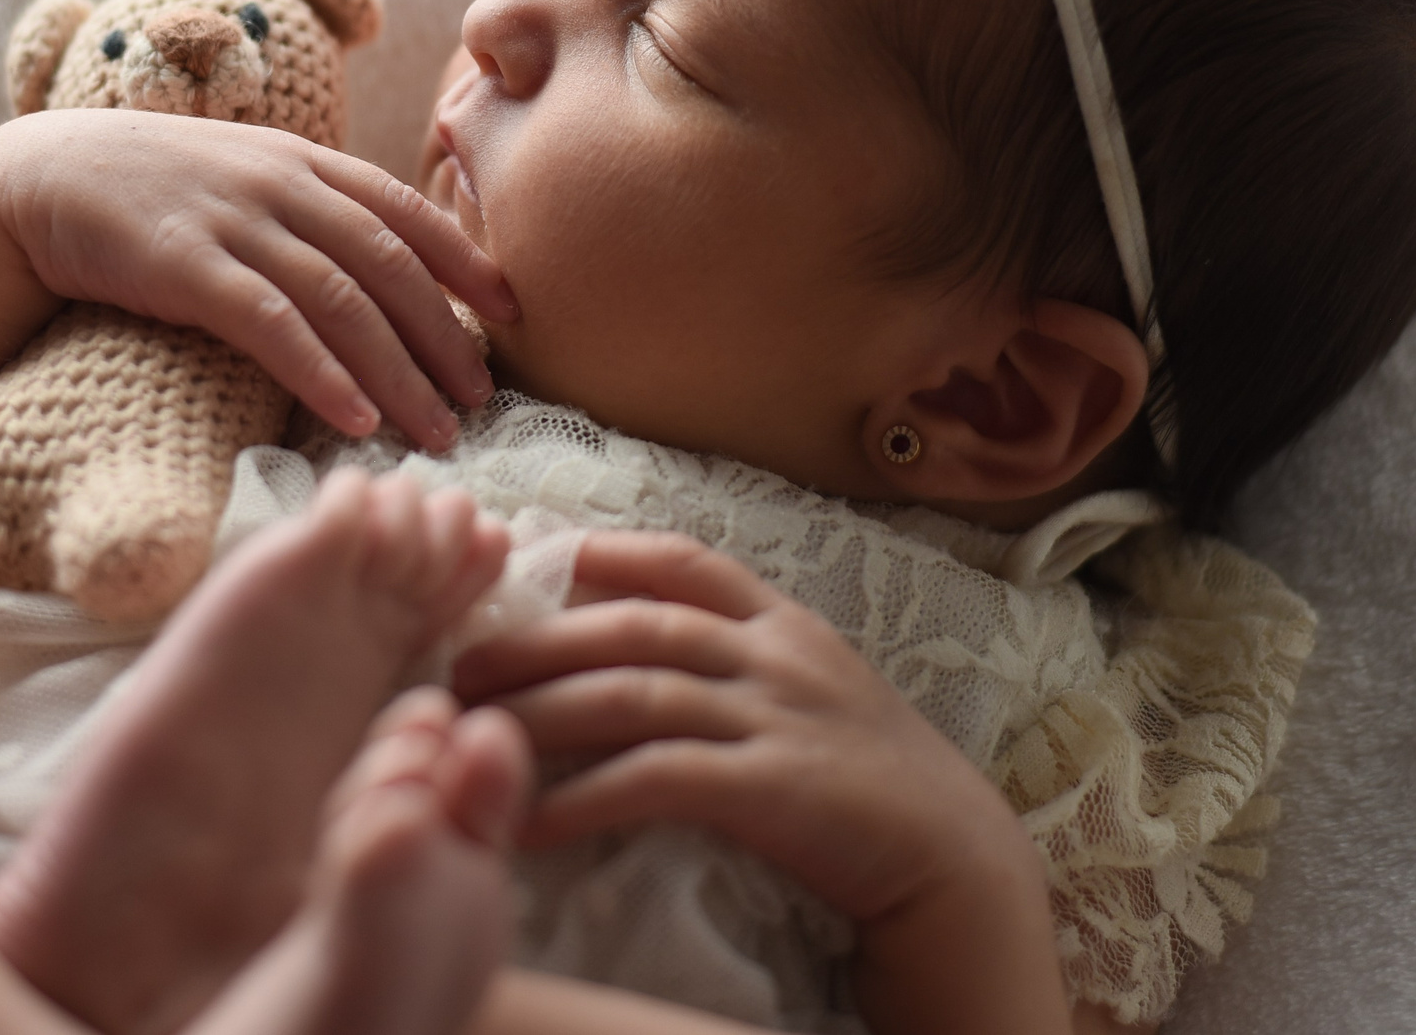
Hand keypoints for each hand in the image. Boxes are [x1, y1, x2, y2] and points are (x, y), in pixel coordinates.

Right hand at [0, 108, 516, 451]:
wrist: (38, 180)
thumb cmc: (147, 192)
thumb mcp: (240, 178)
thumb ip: (305, 208)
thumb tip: (376, 265)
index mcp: (302, 161)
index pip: (406, 209)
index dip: (466, 262)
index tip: (514, 314)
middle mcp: (281, 184)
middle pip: (390, 264)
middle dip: (446, 337)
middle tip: (483, 401)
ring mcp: (236, 221)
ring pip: (345, 301)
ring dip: (400, 373)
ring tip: (438, 432)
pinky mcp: (186, 266)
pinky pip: (273, 325)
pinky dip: (324, 375)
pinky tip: (358, 421)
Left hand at [448, 530, 1021, 924]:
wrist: (954, 859)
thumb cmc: (870, 782)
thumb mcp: (815, 689)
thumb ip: (743, 658)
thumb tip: (642, 644)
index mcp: (783, 623)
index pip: (682, 562)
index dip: (602, 555)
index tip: (531, 561)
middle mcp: (774, 655)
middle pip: (634, 624)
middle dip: (538, 639)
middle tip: (460, 663)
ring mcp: (774, 716)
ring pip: (632, 693)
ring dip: (541, 713)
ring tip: (472, 734)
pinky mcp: (769, 788)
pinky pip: (654, 780)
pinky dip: (582, 799)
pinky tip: (530, 820)